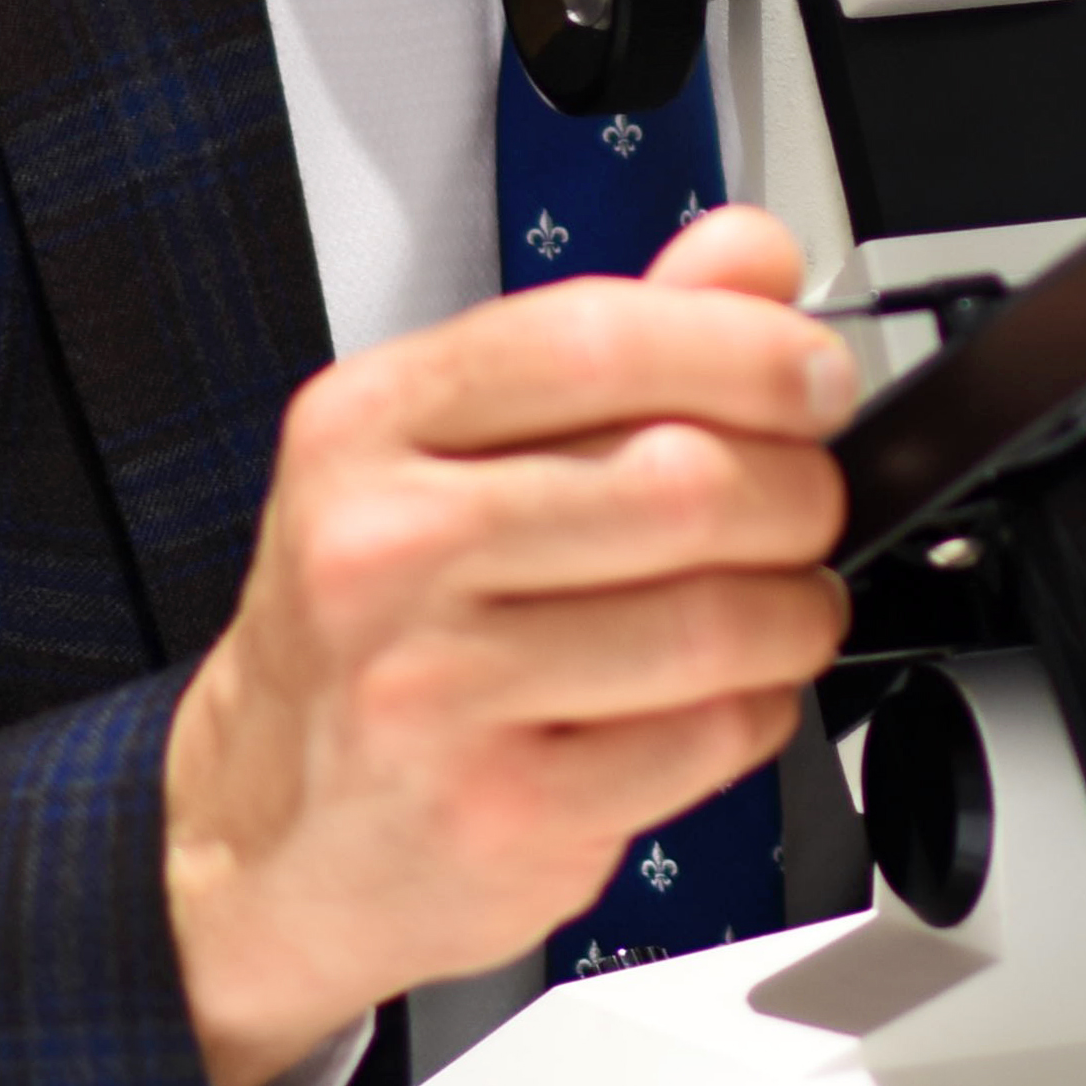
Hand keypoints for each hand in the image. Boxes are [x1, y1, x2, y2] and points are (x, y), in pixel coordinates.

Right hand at [160, 205, 853, 1085]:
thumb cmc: (373, 625)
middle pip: (678, 479)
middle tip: (809, 504)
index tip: (814, 374)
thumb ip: (607, 343)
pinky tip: (732, 692)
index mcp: (370, 422)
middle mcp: (382, 545)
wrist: (271, 831)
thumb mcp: (449, 450)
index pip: (595, 340)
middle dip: (796, 491)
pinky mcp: (497, 811)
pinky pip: (704, 738)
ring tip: (788, 605)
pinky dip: (759, 709)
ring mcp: (430, 686)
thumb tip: (748, 254)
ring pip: (709, 619)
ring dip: (795, 611)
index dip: (746, 348)